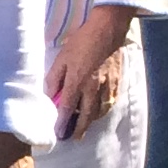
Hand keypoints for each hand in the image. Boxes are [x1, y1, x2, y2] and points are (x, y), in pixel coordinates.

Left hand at [45, 9, 133, 140]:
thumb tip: (50, 95)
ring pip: (99, 111)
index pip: (68, 108)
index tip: (59, 133)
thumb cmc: (81, 42)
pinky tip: (97, 111)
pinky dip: (102, 110)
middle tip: (73, 137)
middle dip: (79, 128)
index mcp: (77, 81)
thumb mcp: (61, 58)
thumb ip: (54, 78)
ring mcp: (107, 86)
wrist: (107, 31)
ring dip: (91, 121)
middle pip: (86, 115)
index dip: (63, 123)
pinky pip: (109, 102)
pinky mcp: (117, 82)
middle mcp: (93, 88)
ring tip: (83, 126)